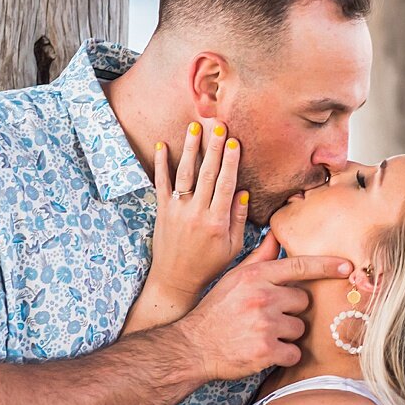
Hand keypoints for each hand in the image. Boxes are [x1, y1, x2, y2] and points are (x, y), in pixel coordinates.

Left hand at [147, 119, 248, 300]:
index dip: (231, 162)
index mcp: (217, 222)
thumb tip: (242, 192)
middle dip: (214, 148)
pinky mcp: (162, 210)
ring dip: (190, 148)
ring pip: (185, 174)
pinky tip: (163, 145)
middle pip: (207, 174)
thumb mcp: (232, 247)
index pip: (226, 185)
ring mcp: (177, 210)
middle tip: (219, 126)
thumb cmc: (209, 264)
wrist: (176, 279)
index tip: (235, 143)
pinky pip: (161, 183)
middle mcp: (196, 212)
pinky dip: (162, 164)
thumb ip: (237, 219)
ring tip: (195, 127)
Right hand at [174, 230, 352, 382]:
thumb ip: (259, 258)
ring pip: (300, 328)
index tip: (348, 266)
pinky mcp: (267, 350)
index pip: (299, 266)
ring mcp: (265, 324)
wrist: (193, 346)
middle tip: (268, 317)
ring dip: (288, 335)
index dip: (327, 266)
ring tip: (262, 335)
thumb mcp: (234, 278)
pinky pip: (294, 353)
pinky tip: (265, 352)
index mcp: (256, 277)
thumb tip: (276, 235)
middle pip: (303, 302)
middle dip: (292, 311)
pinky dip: (284, 355)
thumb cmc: (216, 312)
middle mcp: (262, 297)